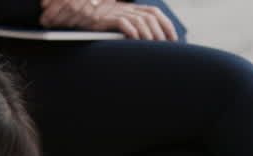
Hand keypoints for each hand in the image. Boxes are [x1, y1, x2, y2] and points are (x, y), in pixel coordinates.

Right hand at [39, 0, 178, 41]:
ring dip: (150, 36)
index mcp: (132, 8)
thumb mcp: (117, 20)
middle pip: (151, 19)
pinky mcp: (108, 19)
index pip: (155, 14)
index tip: (174, 40)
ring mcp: (118, 13)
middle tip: (165, 49)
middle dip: (161, 34)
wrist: (78, 10)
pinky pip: (125, 25)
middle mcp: (128, 8)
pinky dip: (133, 34)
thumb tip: (144, 42)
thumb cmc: (97, 20)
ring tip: (153, 49)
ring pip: (141, 22)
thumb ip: (131, 26)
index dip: (167, 26)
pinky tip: (137, 42)